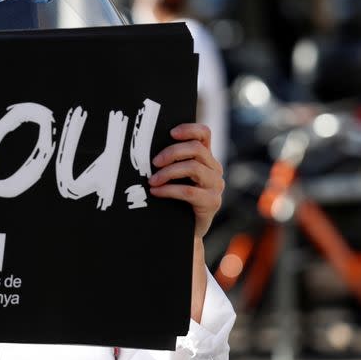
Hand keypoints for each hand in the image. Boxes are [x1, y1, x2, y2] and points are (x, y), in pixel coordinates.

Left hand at [148, 123, 223, 239]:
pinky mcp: (212, 202)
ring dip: (168, 173)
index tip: (170, 133)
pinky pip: (188, 191)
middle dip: (171, 152)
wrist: (185, 230)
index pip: (204, 134)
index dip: (189, 129)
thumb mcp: (175, 176)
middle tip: (153, 162)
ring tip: (152, 181)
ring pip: (193, 168)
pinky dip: (168, 190)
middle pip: (196, 149)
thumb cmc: (176, 198)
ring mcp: (216, 185)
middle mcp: (214, 169)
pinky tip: (156, 191)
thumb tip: (145, 146)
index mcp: (206, 158)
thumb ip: (170, 161)